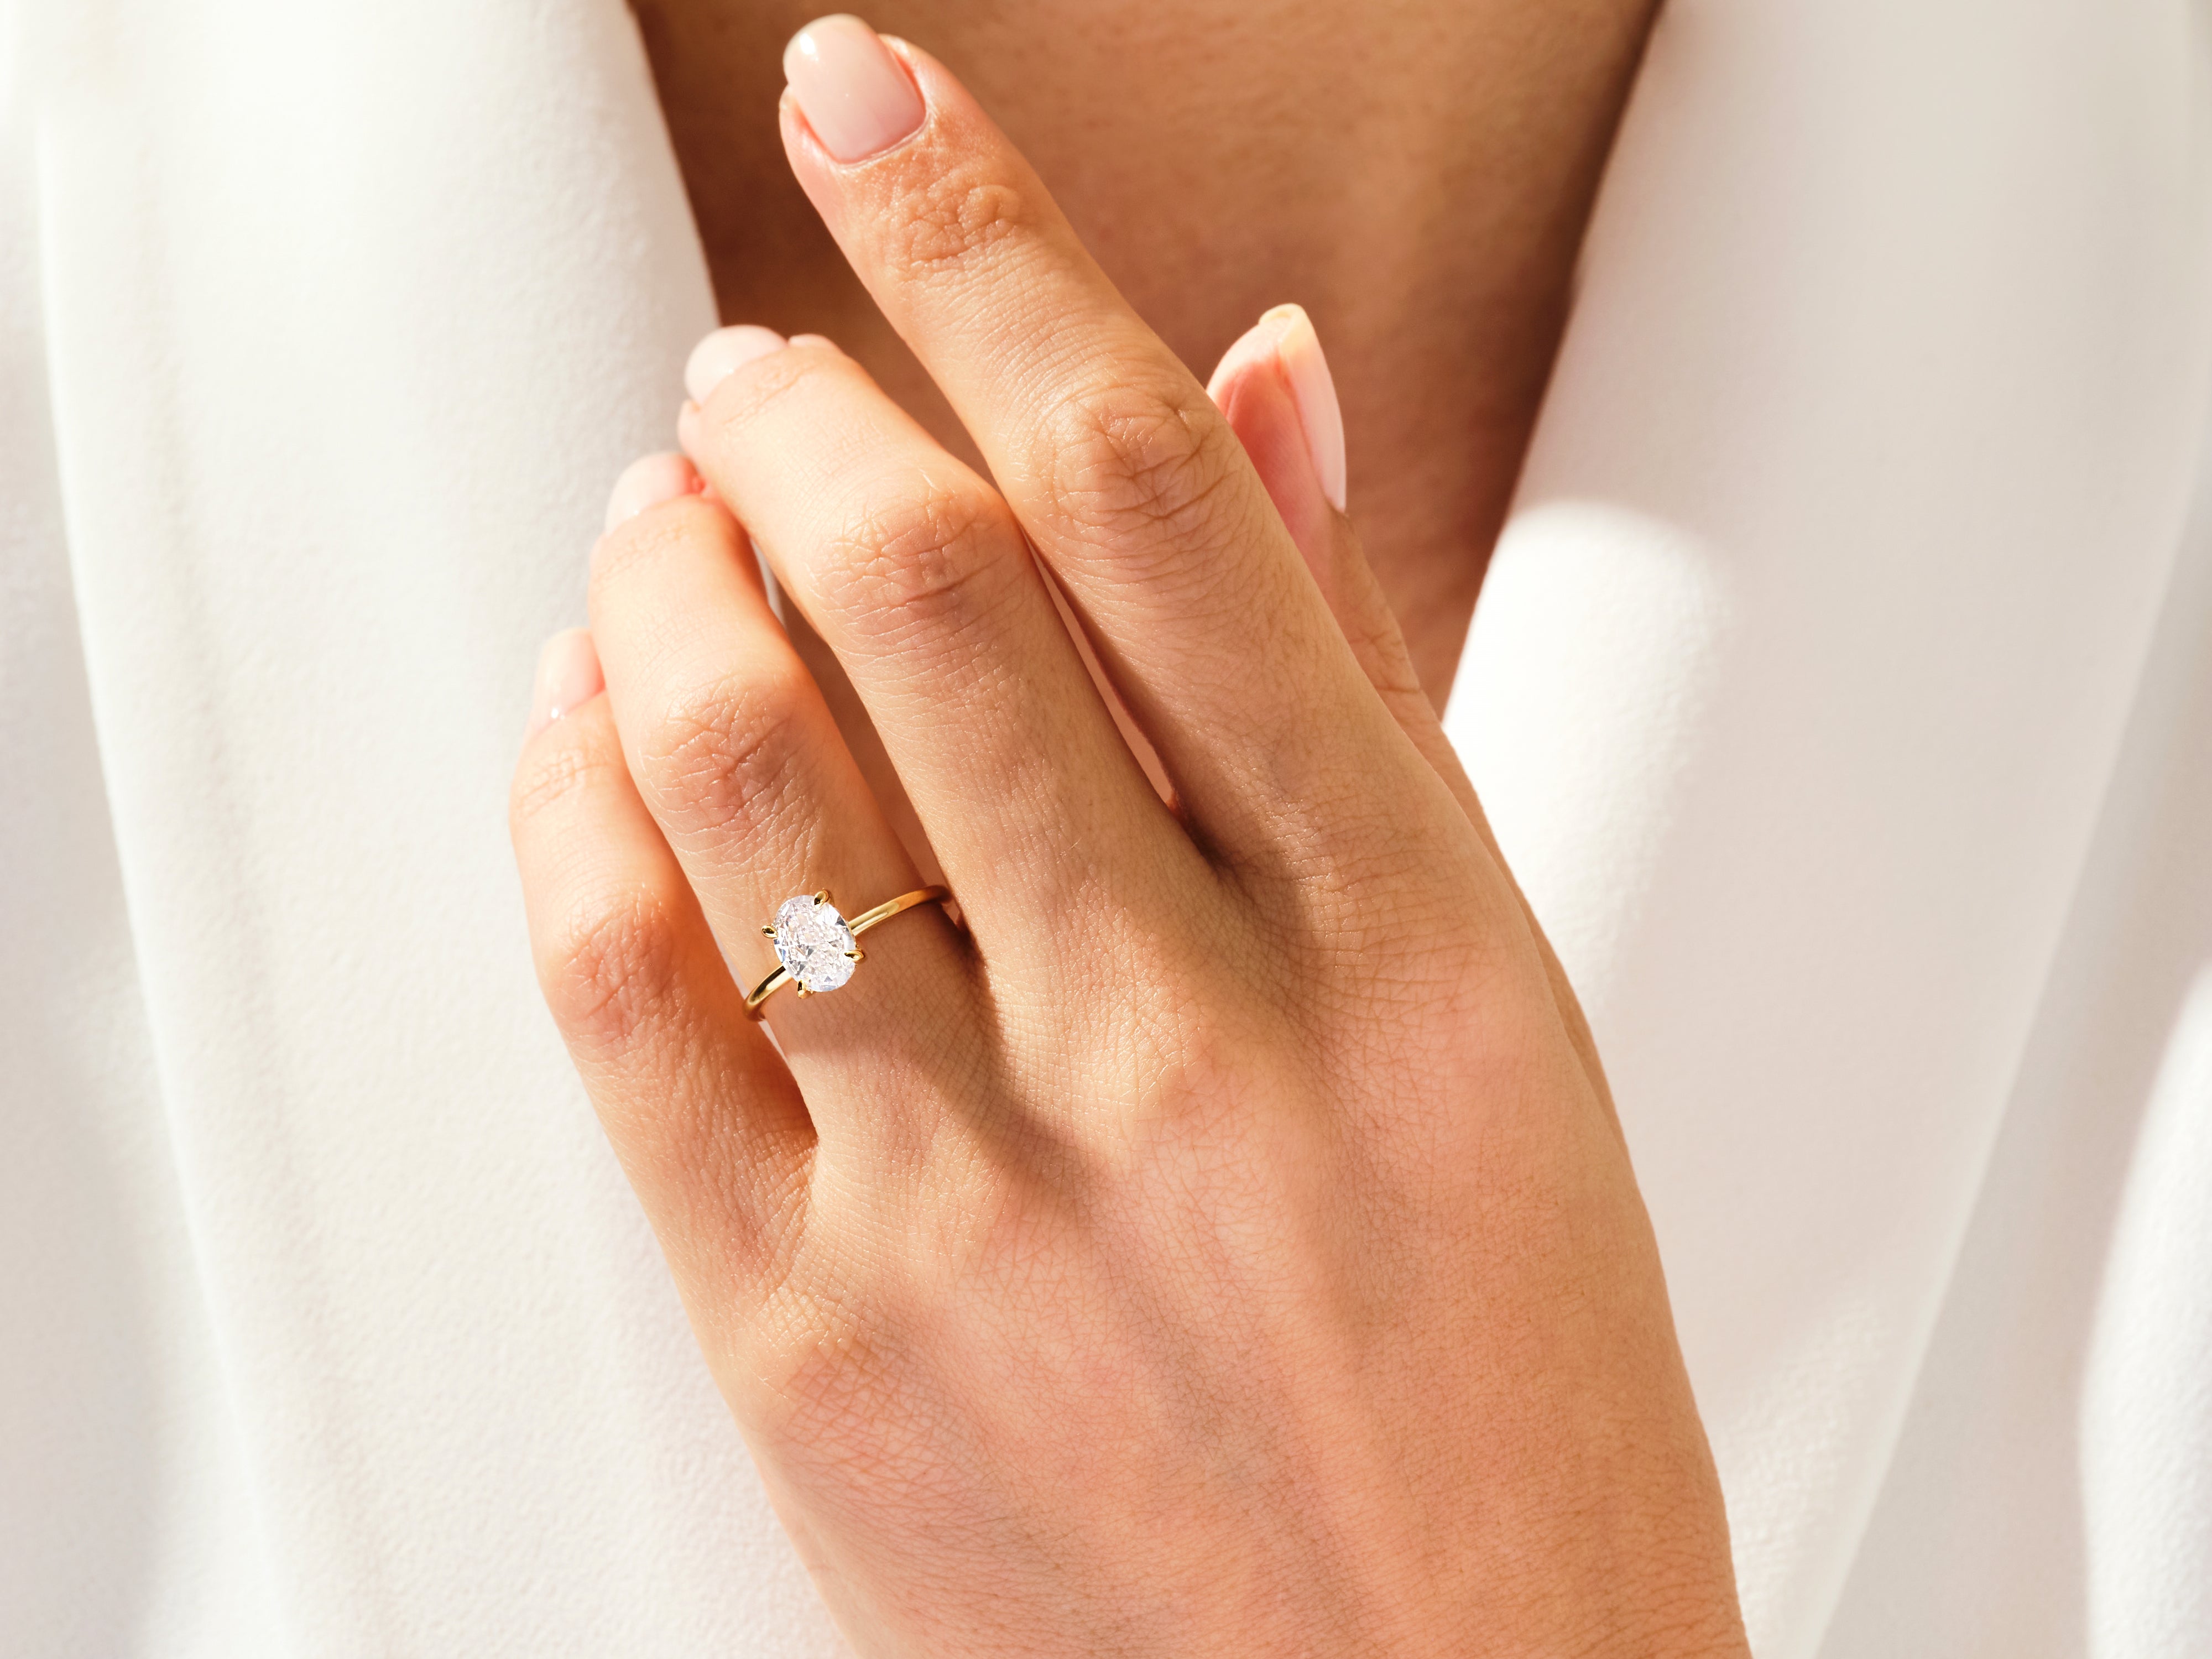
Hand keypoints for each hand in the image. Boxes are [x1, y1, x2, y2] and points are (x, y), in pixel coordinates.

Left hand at [511, 16, 1746, 1655]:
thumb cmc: (1500, 1383)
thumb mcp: (1493, 1013)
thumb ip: (1343, 692)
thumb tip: (1251, 393)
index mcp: (1409, 935)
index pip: (1159, 494)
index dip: (994, 250)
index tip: (887, 116)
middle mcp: (1195, 1042)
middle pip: (916, 584)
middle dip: (791, 406)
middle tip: (752, 367)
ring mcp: (990, 1196)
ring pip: (739, 758)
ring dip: (658, 572)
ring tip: (657, 511)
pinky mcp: (813, 1337)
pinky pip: (624, 988)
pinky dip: (568, 797)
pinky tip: (580, 718)